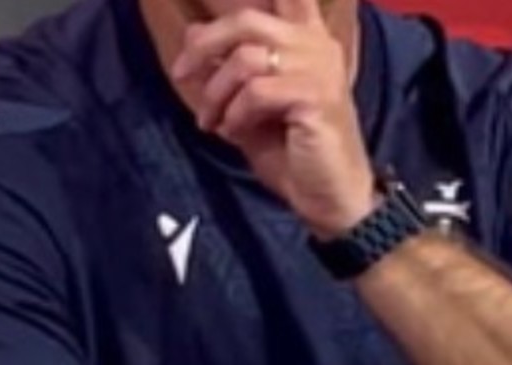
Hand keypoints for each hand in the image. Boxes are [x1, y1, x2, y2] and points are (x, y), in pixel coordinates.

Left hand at [171, 0, 375, 238]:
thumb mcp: (249, 104)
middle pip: (247, 19)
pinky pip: (256, 92)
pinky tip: (234, 132)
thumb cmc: (293, 152)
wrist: (329, 197)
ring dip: (216, 92)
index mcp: (306, 39)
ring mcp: (319, 69)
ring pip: (245, 59)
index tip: (210, 22)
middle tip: (181, 74)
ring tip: (212, 121)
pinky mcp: (315, 97)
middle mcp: (317, 45)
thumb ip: (227, 67)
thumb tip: (193, 32)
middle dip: (205, 45)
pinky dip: (235, 114)